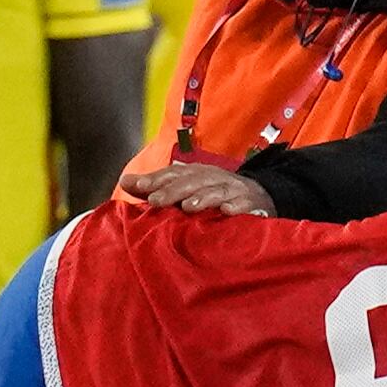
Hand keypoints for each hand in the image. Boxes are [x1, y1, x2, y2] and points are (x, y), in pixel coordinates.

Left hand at [119, 161, 273, 215]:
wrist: (261, 196)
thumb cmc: (215, 194)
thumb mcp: (186, 187)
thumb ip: (157, 186)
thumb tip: (124, 182)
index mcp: (196, 174)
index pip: (174, 174)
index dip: (156, 179)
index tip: (137, 187)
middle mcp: (213, 178)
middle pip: (193, 181)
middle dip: (174, 190)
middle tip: (156, 201)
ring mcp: (233, 191)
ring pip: (217, 192)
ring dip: (203, 198)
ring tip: (188, 207)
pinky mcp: (252, 204)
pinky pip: (245, 205)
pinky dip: (237, 208)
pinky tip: (228, 213)